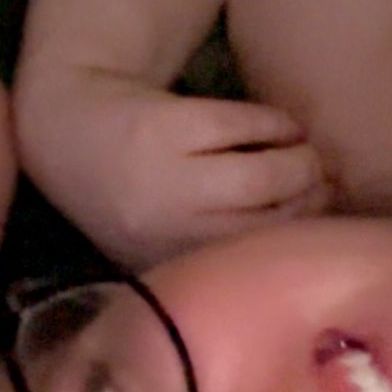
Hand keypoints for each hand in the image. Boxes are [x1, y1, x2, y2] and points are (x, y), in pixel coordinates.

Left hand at [17, 72, 329, 268]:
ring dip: (302, 161)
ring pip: (268, 177)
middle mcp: (164, 227)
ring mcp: (164, 176)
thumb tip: (315, 238)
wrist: (68, 126)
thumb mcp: (165, 237)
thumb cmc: (133, 191)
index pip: (256, 265)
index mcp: (167, 265)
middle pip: (273, 220)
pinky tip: (282, 128)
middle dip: (312, 199)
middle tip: (322, 183)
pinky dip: (277, 125)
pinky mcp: (169, 125)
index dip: (302, 243)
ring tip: (306, 155)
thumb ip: (222, 246)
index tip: (323, 227)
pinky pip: (250, 127)